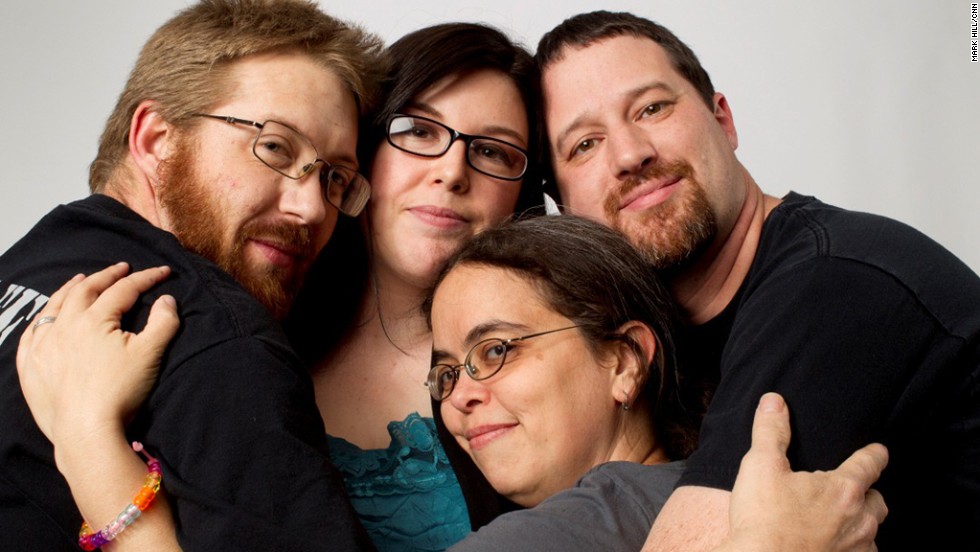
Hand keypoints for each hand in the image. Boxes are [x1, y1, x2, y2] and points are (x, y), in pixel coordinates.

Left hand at [17, 262, 179, 448]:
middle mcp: (64, 326)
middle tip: (121, 268)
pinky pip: (31, 335)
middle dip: (105, 276)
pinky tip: (46, 318)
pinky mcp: (31, 367)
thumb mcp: (151, 355)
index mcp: (94, 320)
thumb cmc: (120, 392)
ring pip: (54, 307)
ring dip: (70, 289)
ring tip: (81, 281)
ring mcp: (43, 346)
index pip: (123, 290)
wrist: (86, 431)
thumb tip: (167, 300)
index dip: (145, 278)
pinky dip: (41, 320)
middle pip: (85, 291)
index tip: (162, 272)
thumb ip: (163, 322)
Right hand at [726, 393, 888, 551]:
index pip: (869, 464)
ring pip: (871, 534)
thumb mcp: (761, 466)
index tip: (880, 450)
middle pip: (878, 502)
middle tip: (854, 491)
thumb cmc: (764, 519)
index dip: (875, 454)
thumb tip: (774, 401)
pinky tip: (834, 549)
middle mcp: (859, 520)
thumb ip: (771, 431)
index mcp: (843, 490)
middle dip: (869, 494)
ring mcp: (856, 550)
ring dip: (861, 526)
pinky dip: (850, 551)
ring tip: (843, 523)